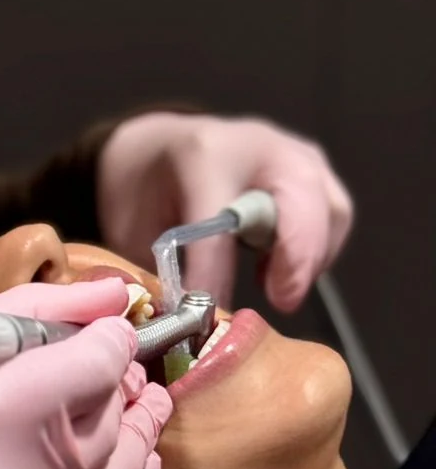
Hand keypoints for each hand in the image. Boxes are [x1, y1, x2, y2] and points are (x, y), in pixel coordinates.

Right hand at [0, 279, 171, 468]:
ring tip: (130, 409)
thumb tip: (113, 294)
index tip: (105, 330)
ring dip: (130, 439)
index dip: (108, 338)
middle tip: (110, 369)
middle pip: (111, 419)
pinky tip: (102, 467)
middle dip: (114, 387)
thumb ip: (38, 310)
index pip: (99, 361)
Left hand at [98, 112, 352, 312]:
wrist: (158, 145)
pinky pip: (334, 215)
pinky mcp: (316, 170)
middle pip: (300, 198)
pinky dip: (317, 250)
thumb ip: (156, 266)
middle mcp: (259, 145)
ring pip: (329, 208)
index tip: (207, 317)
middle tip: (279, 302)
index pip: (218, 221)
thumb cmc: (146, 189)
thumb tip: (178, 323)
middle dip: (297, 257)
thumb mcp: (132, 224)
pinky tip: (279, 271)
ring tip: (274, 289)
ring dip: (310, 258)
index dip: (215, 273)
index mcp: (204, 154)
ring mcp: (294, 153)